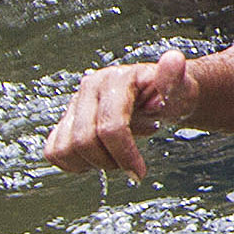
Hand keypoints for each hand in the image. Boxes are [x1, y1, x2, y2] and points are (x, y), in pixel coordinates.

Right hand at [46, 50, 201, 175]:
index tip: (139, 173)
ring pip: (64, 148)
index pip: (110, 126)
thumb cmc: (170, 94)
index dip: (124, 154)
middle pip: (83, 141)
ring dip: (91, 163)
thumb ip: (173, 77)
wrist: (159, 95)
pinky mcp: (65, 120)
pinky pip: (53, 151)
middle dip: (109, 161)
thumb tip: (173, 60)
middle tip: (130, 164)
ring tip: (114, 157)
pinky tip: (97, 157)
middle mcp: (89, 88)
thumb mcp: (180, 87)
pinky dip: (73, 163)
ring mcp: (74, 104)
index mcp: (115, 80)